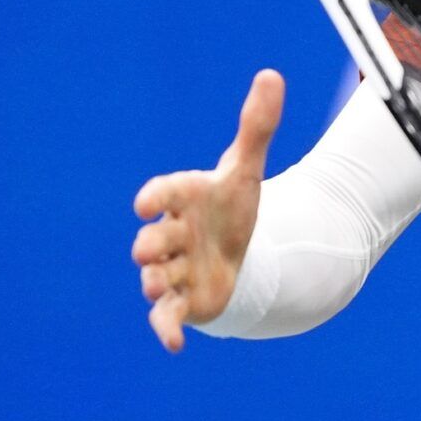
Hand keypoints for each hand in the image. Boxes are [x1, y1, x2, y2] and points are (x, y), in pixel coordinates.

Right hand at [130, 70, 284, 351]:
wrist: (236, 253)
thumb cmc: (233, 207)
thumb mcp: (248, 169)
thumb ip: (257, 126)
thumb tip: (273, 75)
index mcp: (184, 200)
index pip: (164, 194)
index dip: (156, 197)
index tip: (147, 202)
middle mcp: (172, 235)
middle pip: (153, 240)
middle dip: (152, 243)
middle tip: (152, 245)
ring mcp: (173, 270)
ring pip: (154, 278)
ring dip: (155, 282)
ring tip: (157, 286)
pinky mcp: (182, 302)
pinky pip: (166, 318)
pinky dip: (165, 330)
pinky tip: (174, 346)